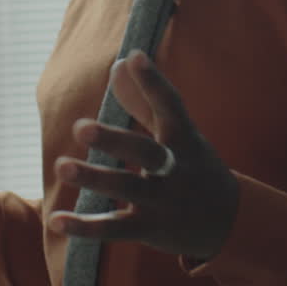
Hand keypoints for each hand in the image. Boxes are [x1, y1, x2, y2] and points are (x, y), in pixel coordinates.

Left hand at [49, 49, 240, 261]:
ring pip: (128, 187)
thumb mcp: (178, 136)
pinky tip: (56, 219)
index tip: (134, 57)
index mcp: (184, 140)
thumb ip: (144, 101)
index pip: (170, 106)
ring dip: (94, 178)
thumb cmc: (194, 167)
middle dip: (114, 139)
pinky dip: (85, 227)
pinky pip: (115, 227)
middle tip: (80, 127)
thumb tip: (118, 63)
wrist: (231, 221)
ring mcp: (164, 200)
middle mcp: (176, 168)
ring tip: (61, 166)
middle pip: (147, 151)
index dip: (153, 82)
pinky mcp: (150, 228)